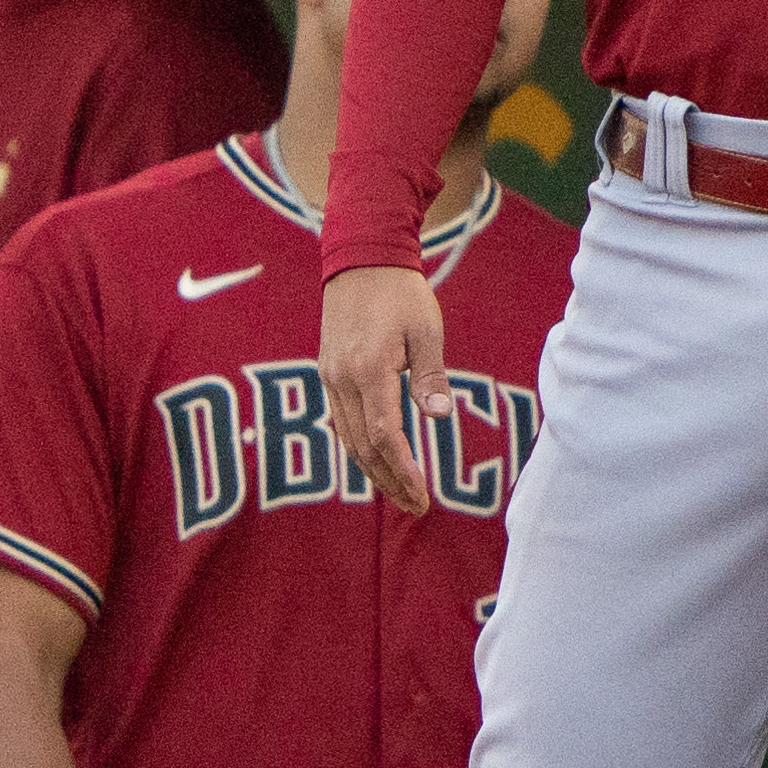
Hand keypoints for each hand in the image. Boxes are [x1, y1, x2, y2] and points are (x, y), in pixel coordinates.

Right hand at [321, 263, 449, 515]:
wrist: (360, 260)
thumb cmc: (401, 292)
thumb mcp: (425, 329)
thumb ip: (431, 375)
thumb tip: (440, 416)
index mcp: (368, 369)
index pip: (384, 435)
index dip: (403, 469)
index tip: (423, 495)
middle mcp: (341, 380)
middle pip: (362, 446)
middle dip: (389, 481)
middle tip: (417, 507)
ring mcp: (329, 378)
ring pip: (348, 438)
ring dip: (373, 470)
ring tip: (401, 493)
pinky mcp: (328, 374)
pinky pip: (342, 421)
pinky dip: (360, 447)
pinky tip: (379, 460)